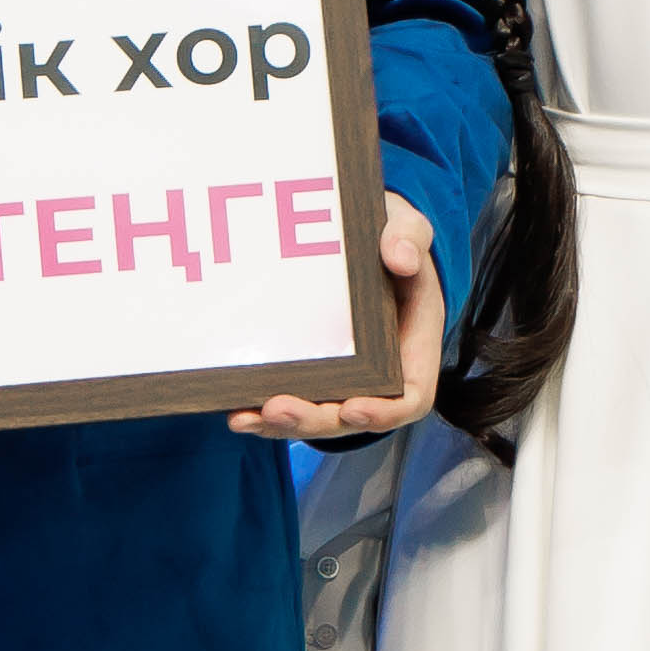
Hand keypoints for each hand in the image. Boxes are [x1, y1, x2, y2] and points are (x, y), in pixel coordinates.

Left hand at [235, 196, 445, 442]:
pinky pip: (293, 400)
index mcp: (413, 345)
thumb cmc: (388, 235)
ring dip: (281, 424)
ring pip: (317, 416)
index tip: (352, 408)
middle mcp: (380, 370)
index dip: (384, 412)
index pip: (410, 397)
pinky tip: (236, 412)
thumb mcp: (405, 225)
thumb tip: (401, 258)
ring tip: (245, 417)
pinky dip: (264, 414)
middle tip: (276, 408)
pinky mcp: (314, 370)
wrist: (358, 233)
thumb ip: (409, 237)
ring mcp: (345, 375)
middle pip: (352, 416)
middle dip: (314, 420)